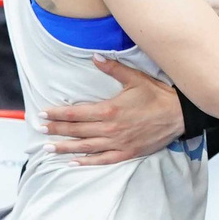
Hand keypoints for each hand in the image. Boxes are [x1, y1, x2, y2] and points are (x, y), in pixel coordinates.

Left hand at [40, 58, 185, 162]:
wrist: (180, 115)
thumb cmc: (158, 96)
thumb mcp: (135, 78)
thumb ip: (113, 68)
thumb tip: (94, 57)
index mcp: (109, 110)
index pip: (76, 113)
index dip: (57, 114)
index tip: (43, 114)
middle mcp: (110, 129)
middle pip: (76, 131)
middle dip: (55, 130)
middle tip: (39, 129)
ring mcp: (118, 143)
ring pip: (85, 147)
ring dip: (64, 147)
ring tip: (47, 148)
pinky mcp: (126, 153)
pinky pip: (102, 159)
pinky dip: (86, 162)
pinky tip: (72, 162)